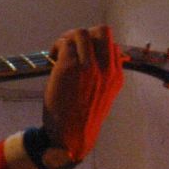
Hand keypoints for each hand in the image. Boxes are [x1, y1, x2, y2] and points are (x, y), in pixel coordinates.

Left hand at [42, 25, 123, 160]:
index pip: (111, 46)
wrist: (71, 138)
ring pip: (81, 33)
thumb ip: (102, 78)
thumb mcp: (102, 97)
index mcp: (116, 77)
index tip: (81, 55)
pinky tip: (52, 59)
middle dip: (83, 34)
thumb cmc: (81, 119)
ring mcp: (88, 68)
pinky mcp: (69, 69)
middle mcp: (106, 69)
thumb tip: (93, 61)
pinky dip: (56, 47)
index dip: (94, 46)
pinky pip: (65, 45)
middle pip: (101, 31)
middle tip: (69, 47)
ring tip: (59, 52)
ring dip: (67, 38)